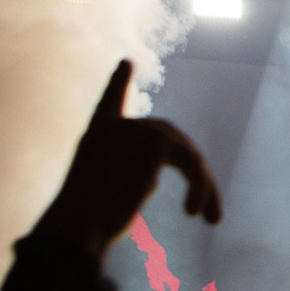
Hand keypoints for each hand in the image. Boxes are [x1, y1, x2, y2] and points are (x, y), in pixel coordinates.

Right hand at [29, 59, 222, 256]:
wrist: (77, 228)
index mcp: (96, 137)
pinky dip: (200, 189)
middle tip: (210, 215)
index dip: (118, 83)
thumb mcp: (110, 196)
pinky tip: (194, 214)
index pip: (109, 104)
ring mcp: (134, 128)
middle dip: (195, 175)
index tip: (125, 62)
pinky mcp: (155, 139)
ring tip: (212, 220)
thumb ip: (135, 174)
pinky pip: (192, 163)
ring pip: (185, 153)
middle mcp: (114, 126)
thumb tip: (155, 173)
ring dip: (204, 187)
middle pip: (169, 140)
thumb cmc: (87, 226)